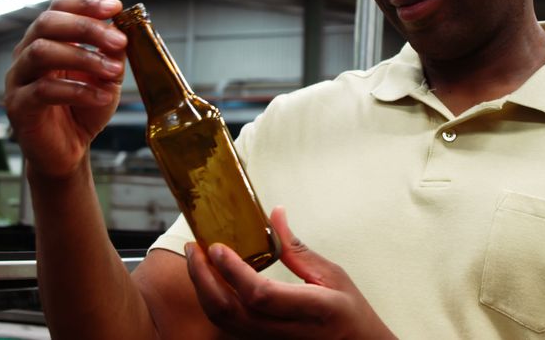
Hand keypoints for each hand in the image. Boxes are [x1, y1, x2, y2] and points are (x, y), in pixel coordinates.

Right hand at [4, 0, 126, 180]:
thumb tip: (120, 30)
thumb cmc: (84, 109)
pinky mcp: (18, 105)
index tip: (115, 7)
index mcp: (48, 39)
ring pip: (41, 52)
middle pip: (47, 23)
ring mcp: (18, 78)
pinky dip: (78, 90)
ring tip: (114, 71)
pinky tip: (102, 96)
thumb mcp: (106, 77)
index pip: (59, 8)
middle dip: (86, 28)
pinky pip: (43, 89)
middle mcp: (27, 53)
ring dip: (83, 58)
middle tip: (119, 41)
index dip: (85, 3)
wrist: (68, 150)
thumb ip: (111, 54)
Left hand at [185, 207, 395, 338]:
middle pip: (232, 311)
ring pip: (224, 322)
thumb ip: (298, 248)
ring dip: (203, 290)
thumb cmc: (349, 312)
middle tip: (195, 249)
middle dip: (204, 279)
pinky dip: (212, 303)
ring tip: (197, 261)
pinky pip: (229, 327)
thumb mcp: (332, 274)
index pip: (261, 294)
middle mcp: (289, 331)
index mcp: (313, 309)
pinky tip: (210, 281)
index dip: (233, 271)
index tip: (218, 247)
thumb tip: (274, 215)